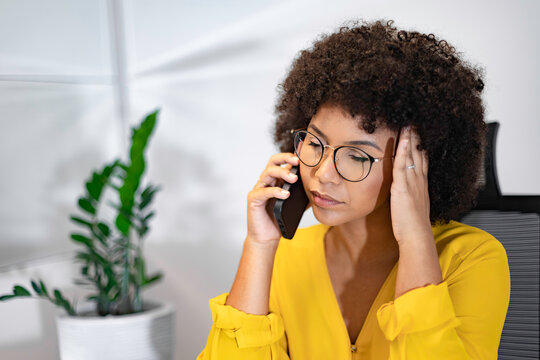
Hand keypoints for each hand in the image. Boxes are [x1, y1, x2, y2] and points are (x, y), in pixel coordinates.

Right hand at [246, 153, 299, 246]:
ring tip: (294, 179)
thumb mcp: (295, 206)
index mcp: (275, 180)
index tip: (303, 157)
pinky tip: (285, 194)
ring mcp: (258, 189)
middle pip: (272, 162)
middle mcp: (266, 182)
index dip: (290, 157)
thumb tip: (319, 191)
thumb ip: (303, 196)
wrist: (267, 237)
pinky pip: (263, 191)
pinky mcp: (253, 199)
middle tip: (297, 162)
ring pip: (267, 173)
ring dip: (282, 173)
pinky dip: (275, 191)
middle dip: (285, 159)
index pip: (281, 162)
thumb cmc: (278, 220)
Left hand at [390, 126, 432, 245]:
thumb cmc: (412, 225)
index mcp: (421, 184)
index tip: (418, 132)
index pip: (422, 158)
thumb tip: (403, 189)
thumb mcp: (412, 204)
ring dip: (410, 138)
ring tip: (408, 123)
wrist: (416, 236)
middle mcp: (419, 180)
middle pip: (419, 153)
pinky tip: (404, 140)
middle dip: (416, 136)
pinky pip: (403, 166)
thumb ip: (408, 193)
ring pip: (412, 155)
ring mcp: (412, 183)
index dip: (420, 144)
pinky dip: (404, 151)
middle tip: (414, 121)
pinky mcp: (403, 188)